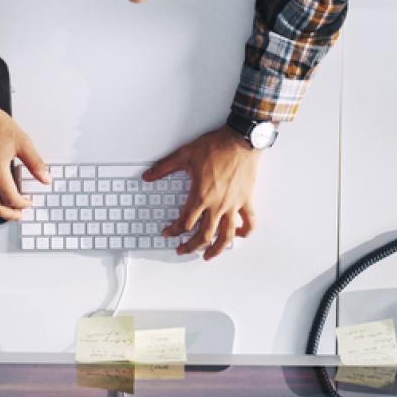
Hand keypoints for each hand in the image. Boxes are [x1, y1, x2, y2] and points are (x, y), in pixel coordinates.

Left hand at [146, 127, 259, 260]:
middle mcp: (217, 205)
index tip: (168, 233)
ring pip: (225, 236)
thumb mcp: (185, 154)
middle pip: (203, 236)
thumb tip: (148, 176)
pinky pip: (249, 222)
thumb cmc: (217, 146)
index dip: (173, 231)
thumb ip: (164, 167)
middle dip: (190, 247)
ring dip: (216, 249)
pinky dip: (244, 232)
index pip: (184, 223)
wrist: (241, 140)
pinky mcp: (246, 201)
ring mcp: (233, 205)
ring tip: (208, 256)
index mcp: (200, 196)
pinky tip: (237, 236)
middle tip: (183, 249)